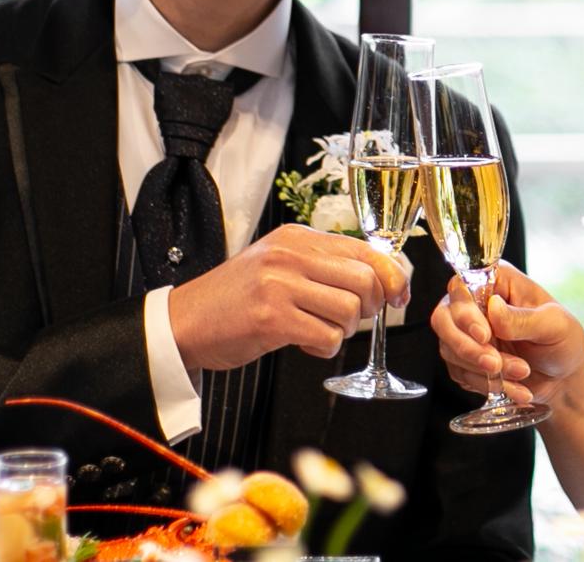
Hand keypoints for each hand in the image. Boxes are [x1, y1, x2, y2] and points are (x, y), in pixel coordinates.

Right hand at [169, 224, 409, 369]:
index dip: (393, 277)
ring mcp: (279, 285)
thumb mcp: (282, 265)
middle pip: (365, 280)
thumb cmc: (239, 297)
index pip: (367, 250)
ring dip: (342, 330)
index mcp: (298, 237)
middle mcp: (290, 254)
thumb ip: (327, 266)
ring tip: (318, 329)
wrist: (184, 321)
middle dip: (369, 307)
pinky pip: (327, 337)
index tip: (398, 297)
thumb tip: (386, 280)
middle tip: (350, 318)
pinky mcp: (271, 318)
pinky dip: (323, 347)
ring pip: (349, 311)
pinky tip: (301, 341)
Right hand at [430, 261, 583, 403]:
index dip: (465, 312)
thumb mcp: (554, 325)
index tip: (485, 335)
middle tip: (495, 364)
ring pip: (450, 350)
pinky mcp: (465, 360)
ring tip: (521, 373)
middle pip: (443, 319)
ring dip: (484, 369)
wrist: (564, 379)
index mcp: (497, 282)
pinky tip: (515, 387)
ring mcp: (467, 333)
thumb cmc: (563, 341)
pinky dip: (486, 384)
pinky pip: (460, 373)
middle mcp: (475, 304)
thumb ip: (523, 318)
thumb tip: (494, 308)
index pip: (461, 287)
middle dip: (467, 347)